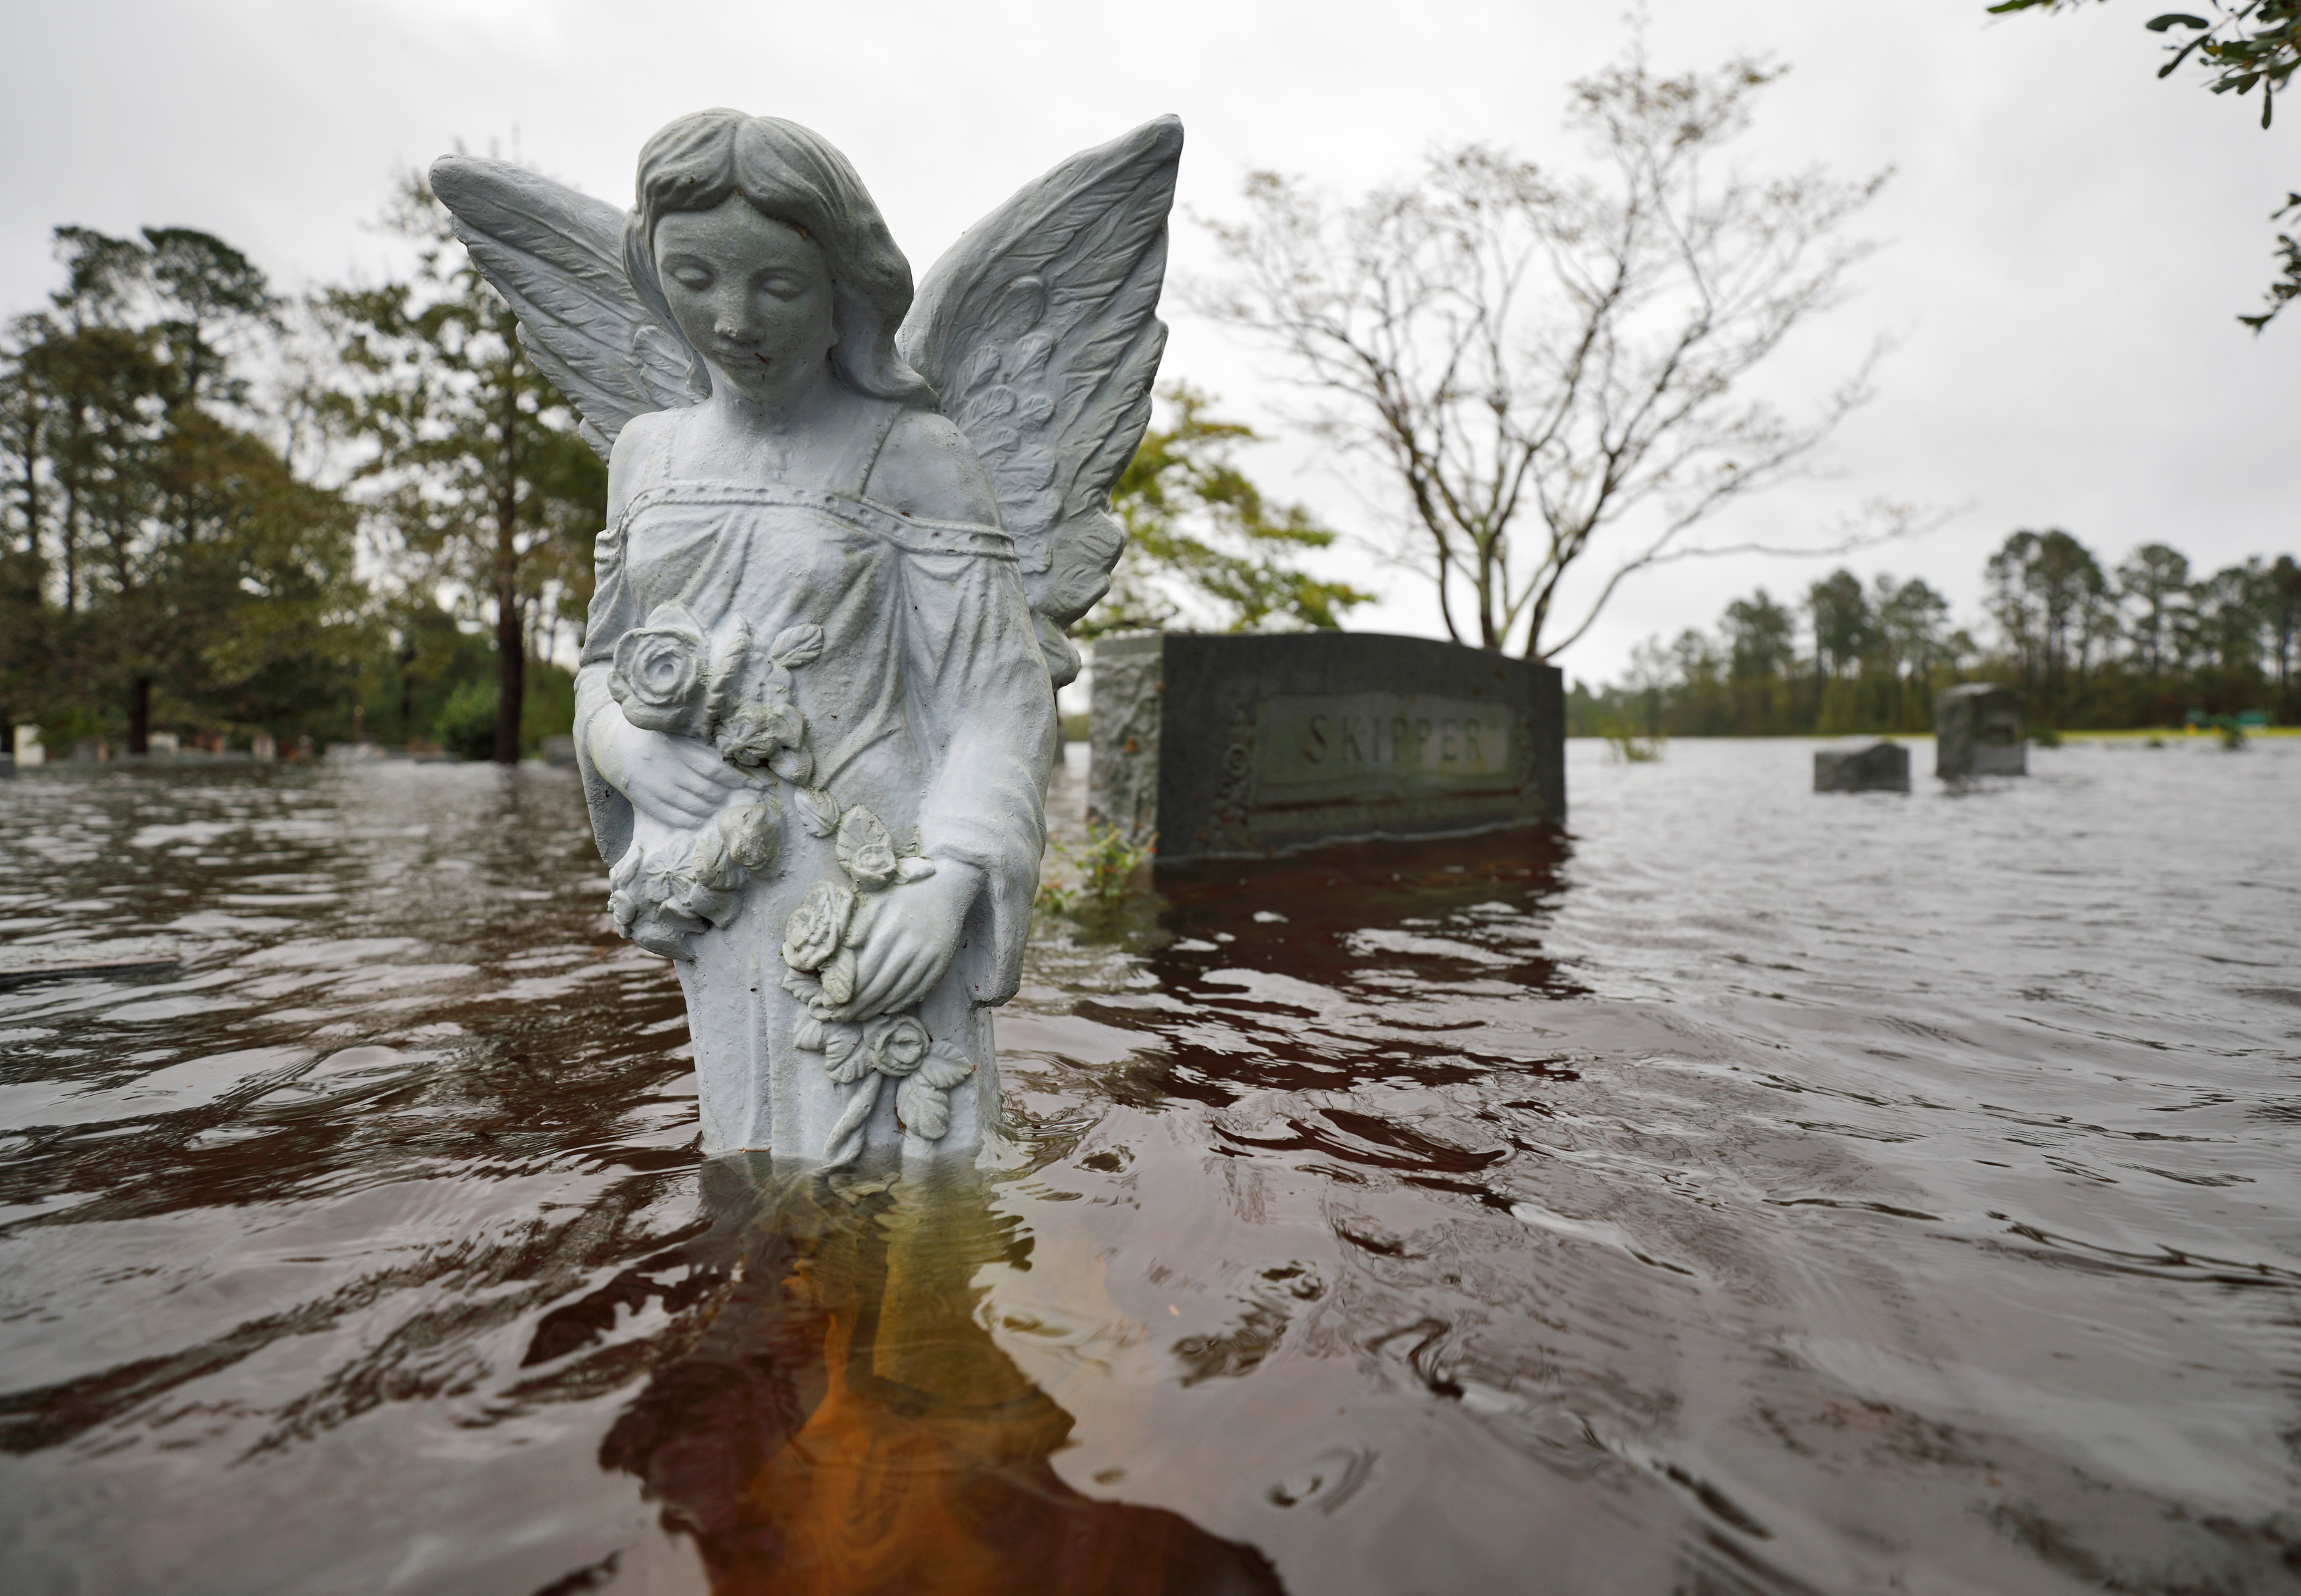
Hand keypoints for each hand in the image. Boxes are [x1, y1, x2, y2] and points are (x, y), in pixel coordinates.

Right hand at [590, 707, 746, 827]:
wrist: (615, 745)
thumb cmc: (657, 738)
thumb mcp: (679, 734)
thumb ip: (703, 748)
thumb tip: (739, 762)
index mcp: (677, 748)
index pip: (716, 769)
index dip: (739, 781)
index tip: (758, 786)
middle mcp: (666, 768)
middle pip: (707, 791)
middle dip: (729, 798)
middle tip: (746, 801)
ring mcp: (654, 786)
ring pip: (693, 806)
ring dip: (714, 810)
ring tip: (726, 809)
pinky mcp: (644, 800)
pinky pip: (673, 817)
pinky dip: (692, 820)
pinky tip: (702, 818)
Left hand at [835, 863, 980, 1018]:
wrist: (946, 887)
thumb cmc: (905, 893)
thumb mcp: (878, 900)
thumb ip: (858, 925)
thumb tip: (842, 953)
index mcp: (892, 927)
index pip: (865, 969)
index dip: (848, 990)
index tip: (832, 1002)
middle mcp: (912, 944)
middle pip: (880, 985)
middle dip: (858, 1005)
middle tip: (841, 1017)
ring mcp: (929, 956)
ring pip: (899, 991)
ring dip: (877, 1008)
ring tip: (859, 1016)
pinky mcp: (941, 963)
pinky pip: (919, 990)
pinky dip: (901, 1003)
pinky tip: (886, 1009)